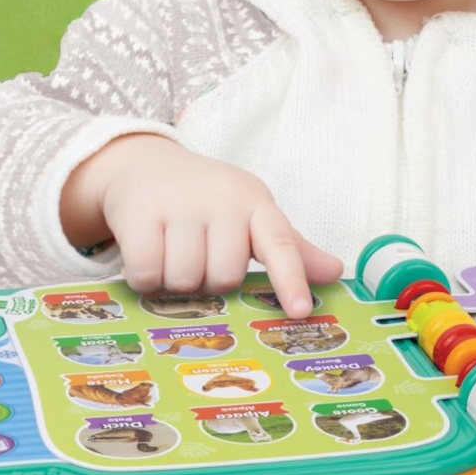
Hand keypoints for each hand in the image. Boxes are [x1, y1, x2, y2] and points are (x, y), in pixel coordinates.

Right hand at [65, 135, 343, 318]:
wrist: (145, 165)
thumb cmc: (207, 201)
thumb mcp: (250, 215)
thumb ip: (290, 248)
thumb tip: (335, 272)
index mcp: (255, 204)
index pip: (281, 244)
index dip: (292, 279)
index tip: (300, 310)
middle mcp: (221, 200)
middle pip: (225, 277)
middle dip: (211, 281)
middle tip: (201, 259)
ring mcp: (179, 204)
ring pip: (185, 280)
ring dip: (175, 281)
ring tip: (172, 254)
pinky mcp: (140, 213)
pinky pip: (147, 274)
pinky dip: (145, 278)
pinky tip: (147, 255)